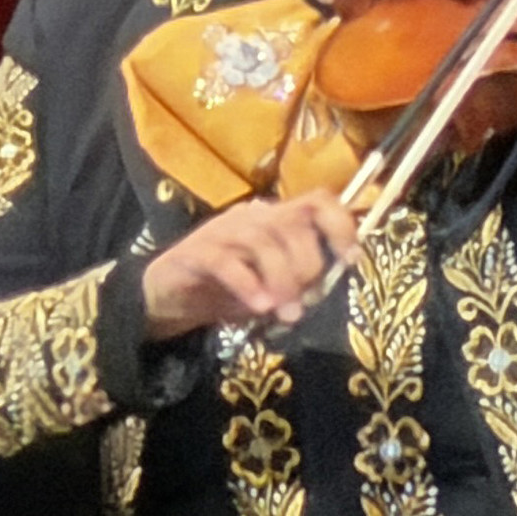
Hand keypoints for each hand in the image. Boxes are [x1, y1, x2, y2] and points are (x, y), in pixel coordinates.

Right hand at [140, 192, 360, 336]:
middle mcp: (251, 217)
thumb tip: (320, 292)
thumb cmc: (224, 290)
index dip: (341, 225)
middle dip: (307, 266)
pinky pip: (226, 262)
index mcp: (274, 220)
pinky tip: (259, 307)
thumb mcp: (270, 288)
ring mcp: (220, 231)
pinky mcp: (194, 252)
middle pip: (292, 225)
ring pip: (262, 241)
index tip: (351, 260)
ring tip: (286, 313)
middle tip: (302, 303)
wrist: (165, 298)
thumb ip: (296, 284)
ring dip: (281, 279)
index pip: (317, 201)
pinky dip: (247, 284)